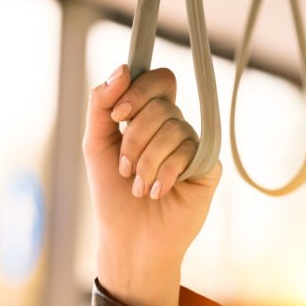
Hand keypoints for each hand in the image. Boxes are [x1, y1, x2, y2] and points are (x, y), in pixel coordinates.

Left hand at [82, 64, 221, 305]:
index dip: (138, 90)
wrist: (129, 238)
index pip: (158, 80)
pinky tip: (157, 192)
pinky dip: (166, 174)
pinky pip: (190, 152)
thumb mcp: (97, 143)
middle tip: (124, 168)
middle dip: (134, 139)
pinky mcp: (208, 166)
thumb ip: (102, 104)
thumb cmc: (112, 193)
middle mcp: (175, 125)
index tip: (117, 116)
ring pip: (172, 129)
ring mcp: (194, 145)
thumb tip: (123, 68)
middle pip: (162, 105)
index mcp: (151, 115)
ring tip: (139, 187)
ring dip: (146, 163)